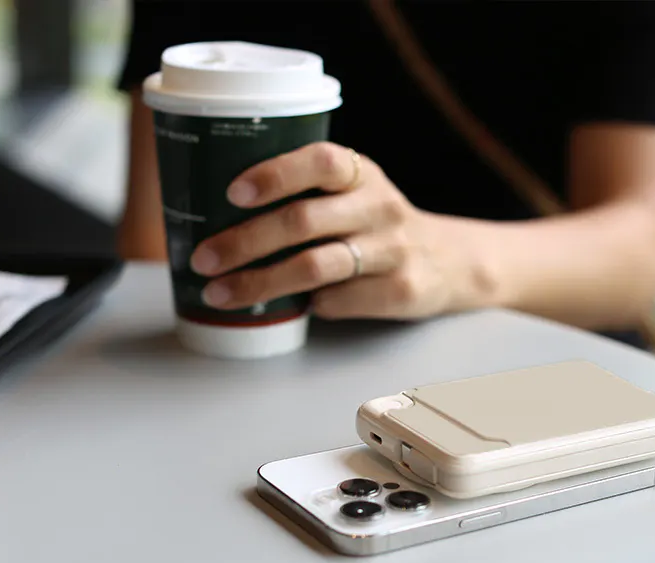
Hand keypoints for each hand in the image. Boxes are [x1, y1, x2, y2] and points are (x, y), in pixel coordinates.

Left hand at [190, 142, 480, 318]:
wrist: (449, 261)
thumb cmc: (378, 224)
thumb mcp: (354, 191)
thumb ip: (306, 191)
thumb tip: (214, 213)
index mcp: (361, 173)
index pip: (319, 162)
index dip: (274, 175)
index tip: (233, 193)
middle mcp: (380, 207)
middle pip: (304, 220)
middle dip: (244, 241)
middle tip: (204, 258)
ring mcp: (393, 251)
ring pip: (316, 267)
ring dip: (261, 283)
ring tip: (220, 293)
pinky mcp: (400, 291)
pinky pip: (338, 302)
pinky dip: (308, 306)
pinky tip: (290, 308)